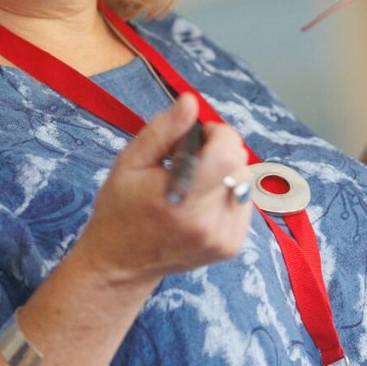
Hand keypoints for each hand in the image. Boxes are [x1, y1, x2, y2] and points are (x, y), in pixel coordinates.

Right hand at [74, 94, 253, 287]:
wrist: (121, 264)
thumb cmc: (121, 208)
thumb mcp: (131, 161)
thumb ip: (164, 129)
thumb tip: (191, 101)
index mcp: (181, 199)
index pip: (228, 153)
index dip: (217, 135)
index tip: (197, 136)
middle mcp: (208, 222)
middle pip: (240, 165)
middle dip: (220, 151)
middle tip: (188, 160)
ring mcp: (223, 238)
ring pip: (245, 182)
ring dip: (225, 173)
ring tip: (193, 183)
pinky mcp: (231, 246)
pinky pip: (244, 203)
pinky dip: (228, 194)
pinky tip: (201, 201)